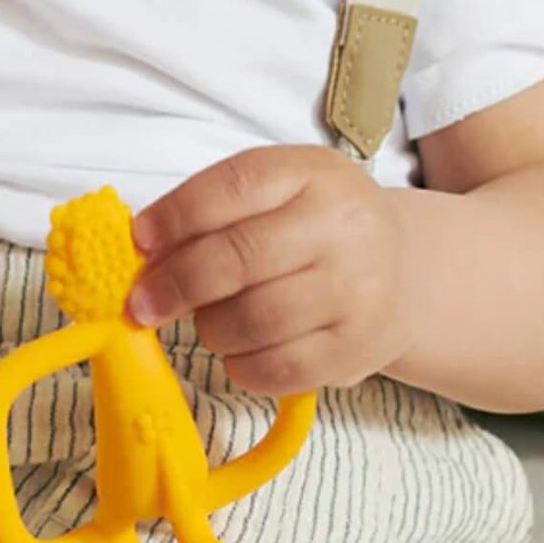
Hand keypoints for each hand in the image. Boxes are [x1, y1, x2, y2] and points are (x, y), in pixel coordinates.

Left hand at [125, 147, 413, 397]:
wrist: (404, 268)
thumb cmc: (317, 223)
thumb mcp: (278, 189)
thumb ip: (214, 208)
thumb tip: (145, 250)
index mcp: (312, 173)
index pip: (231, 188)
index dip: (174, 217)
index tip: (139, 242)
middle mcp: (342, 227)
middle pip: (238, 258)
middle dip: (175, 284)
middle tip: (143, 303)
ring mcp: (356, 290)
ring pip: (254, 319)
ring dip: (210, 328)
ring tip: (208, 323)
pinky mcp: (359, 349)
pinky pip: (280, 369)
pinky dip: (241, 367)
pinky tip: (237, 353)